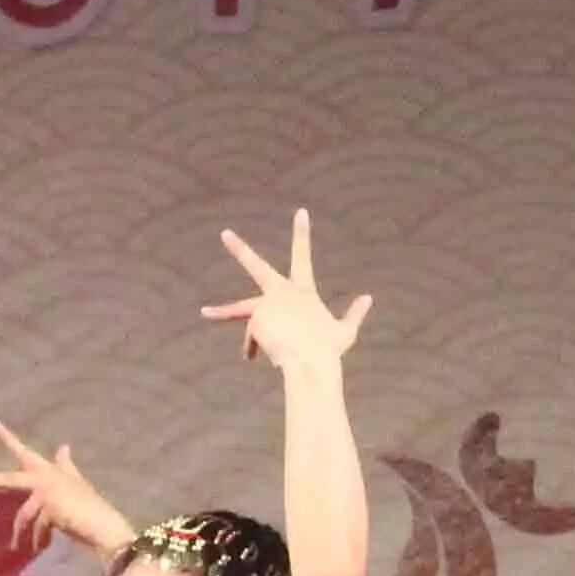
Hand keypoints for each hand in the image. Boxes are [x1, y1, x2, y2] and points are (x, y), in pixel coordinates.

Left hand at [0, 423, 129, 557]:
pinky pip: (37, 527)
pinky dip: (37, 539)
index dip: (8, 438)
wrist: (102, 524)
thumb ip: (65, 464)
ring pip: (22, 514)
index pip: (24, 452)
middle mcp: (45, 478)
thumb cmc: (89, 506)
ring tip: (18, 548)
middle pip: (8, 478)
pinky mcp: (49, 507)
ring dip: (20, 534)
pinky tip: (40, 548)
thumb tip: (64, 446)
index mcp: (49, 471)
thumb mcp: (75, 482)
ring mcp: (46, 492)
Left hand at [204, 211, 369, 371]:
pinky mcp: (254, 319)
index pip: (303, 255)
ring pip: (240, 311)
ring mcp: (265, 304)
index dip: (302, 233)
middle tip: (225, 234)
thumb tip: (369, 298)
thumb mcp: (345, 332)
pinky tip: (257, 359)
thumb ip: (354, 313)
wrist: (311, 364)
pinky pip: (250, 337)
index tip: (300, 211)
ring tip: (205, 312)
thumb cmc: (329, 351)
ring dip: (221, 312)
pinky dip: (253, 349)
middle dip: (240, 249)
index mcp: (303, 290)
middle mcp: (281, 292)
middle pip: (256, 266)